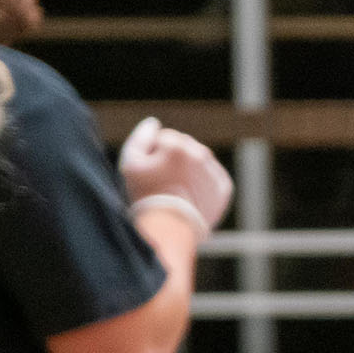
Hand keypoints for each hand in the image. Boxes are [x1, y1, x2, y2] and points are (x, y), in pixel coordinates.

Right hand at [118, 117, 234, 227]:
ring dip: (188, 171)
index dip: (153, 156)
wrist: (169, 229)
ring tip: (176, 191)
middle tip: (162, 184)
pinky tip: (190, 196)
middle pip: (183, 148)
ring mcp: (213, 170)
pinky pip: (212, 178)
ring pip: (198, 162)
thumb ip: (140, 138)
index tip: (150, 174)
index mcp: (176, 144)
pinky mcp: (224, 188)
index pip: (164, 138)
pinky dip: (203, 184)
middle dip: (172, 160)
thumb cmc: (146, 196)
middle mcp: (199, 153)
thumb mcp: (130, 164)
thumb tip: (154, 123)